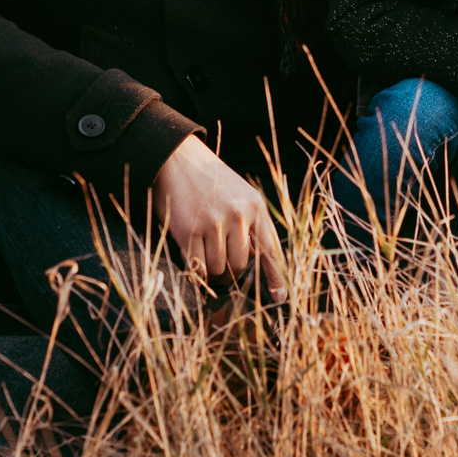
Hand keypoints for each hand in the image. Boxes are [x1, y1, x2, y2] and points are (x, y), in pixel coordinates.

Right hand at [150, 135, 286, 302]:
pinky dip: (194, 270)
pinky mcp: (190, 231)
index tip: (280, 297)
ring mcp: (214, 223)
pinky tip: (190, 256)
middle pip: (239, 266)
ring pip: (218, 269)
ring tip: (202, 250)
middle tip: (217, 258)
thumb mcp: (240, 194)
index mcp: (256, 206)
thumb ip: (250, 224)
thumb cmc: (210, 180)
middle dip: (228, 269)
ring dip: (209, 269)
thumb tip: (255, 261)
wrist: (177, 159)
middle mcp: (238, 215)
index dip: (275, 277)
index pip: (270, 250)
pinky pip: (197, 268)